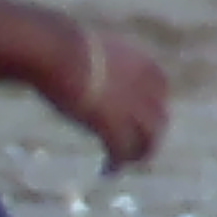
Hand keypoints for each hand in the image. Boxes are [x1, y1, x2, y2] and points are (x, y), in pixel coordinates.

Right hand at [41, 17, 173, 168]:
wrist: (55, 50)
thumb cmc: (60, 44)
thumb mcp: (90, 49)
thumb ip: (96, 61)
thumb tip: (77, 61)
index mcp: (142, 65)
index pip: (160, 88)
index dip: (154, 105)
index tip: (142, 115)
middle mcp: (145, 88)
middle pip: (159, 118)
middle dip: (151, 134)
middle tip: (139, 147)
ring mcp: (131, 108)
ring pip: (148, 139)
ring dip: (139, 154)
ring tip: (126, 162)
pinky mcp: (111, 125)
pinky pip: (121, 151)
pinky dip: (116, 164)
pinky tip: (106, 172)